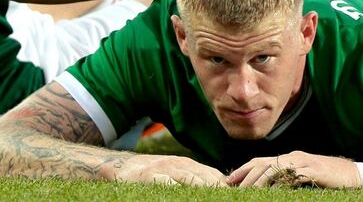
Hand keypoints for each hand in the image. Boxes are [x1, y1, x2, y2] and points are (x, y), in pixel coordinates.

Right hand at [111, 153, 226, 186]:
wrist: (124, 166)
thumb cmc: (154, 172)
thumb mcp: (177, 171)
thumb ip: (196, 177)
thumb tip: (221, 186)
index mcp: (189, 164)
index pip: (214, 175)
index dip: (226, 186)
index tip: (238, 195)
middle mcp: (180, 165)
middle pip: (206, 178)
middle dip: (219, 189)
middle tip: (230, 197)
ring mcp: (166, 169)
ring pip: (190, 179)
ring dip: (203, 188)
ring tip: (215, 196)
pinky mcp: (151, 176)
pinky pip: (167, 183)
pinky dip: (176, 188)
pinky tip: (183, 194)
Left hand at [227, 151, 359, 188]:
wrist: (352, 174)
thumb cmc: (327, 178)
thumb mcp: (303, 177)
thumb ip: (287, 179)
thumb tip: (268, 188)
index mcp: (289, 158)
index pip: (261, 161)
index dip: (244, 170)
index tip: (229, 180)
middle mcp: (293, 157)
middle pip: (263, 163)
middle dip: (246, 174)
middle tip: (232, 186)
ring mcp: (303, 163)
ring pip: (275, 167)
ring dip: (259, 180)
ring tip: (248, 191)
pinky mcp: (313, 171)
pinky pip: (294, 175)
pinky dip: (282, 182)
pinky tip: (273, 191)